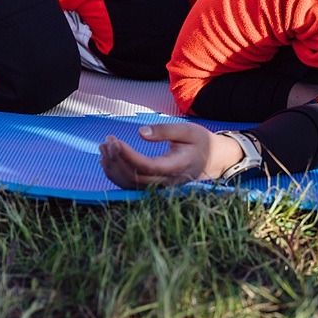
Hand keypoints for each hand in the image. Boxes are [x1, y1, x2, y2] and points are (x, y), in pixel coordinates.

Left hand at [99, 122, 243, 188]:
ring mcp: (160, 187)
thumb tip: (140, 133)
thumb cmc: (201, 143)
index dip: (127, 155)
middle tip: (107, 140)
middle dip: (117, 159)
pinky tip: (108, 159)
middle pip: (135, 177)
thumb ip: (165, 130)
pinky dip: (116, 174)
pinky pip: (131, 185)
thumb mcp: (188, 130)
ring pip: (130, 184)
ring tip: (104, 147)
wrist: (214, 160)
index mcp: (177, 166)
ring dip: (113, 167)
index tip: (115, 140)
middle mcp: (167, 181)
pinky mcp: (155, 186)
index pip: (147, 166)